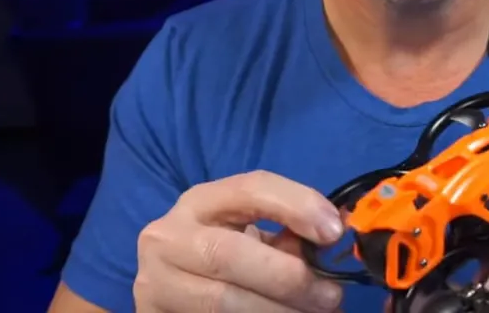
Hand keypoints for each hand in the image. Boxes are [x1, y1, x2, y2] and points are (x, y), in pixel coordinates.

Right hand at [134, 170, 346, 312]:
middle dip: (287, 278)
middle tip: (330, 295)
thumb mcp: (250, 235)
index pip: (250, 189)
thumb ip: (285, 233)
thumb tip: (331, 237)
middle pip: (229, 255)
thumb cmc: (226, 255)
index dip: (295, 206)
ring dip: (277, 312)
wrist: (174, 290)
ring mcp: (154, 284)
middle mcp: (167, 238)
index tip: (334, 232)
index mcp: (199, 202)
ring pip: (220, 301)